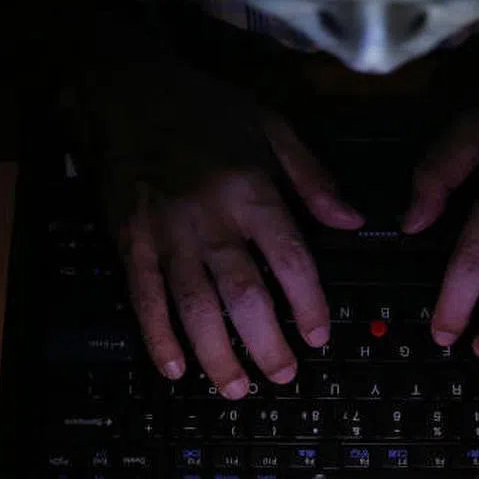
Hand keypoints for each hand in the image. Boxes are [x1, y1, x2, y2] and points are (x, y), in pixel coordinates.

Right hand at [72, 59, 363, 397]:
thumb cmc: (204, 108)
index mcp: (250, 189)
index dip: (307, 302)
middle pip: (243, 294)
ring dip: (216, 353)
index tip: (319, 334)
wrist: (126, 90)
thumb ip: (312, 178)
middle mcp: (209, 217)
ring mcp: (165, 233)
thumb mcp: (270, 126)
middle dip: (266, 343)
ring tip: (236, 387)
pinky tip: (174, 368)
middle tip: (283, 375)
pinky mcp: (129, 241)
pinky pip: (144, 298)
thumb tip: (353, 221)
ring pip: (194, 306)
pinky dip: (158, 337)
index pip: (288, 258)